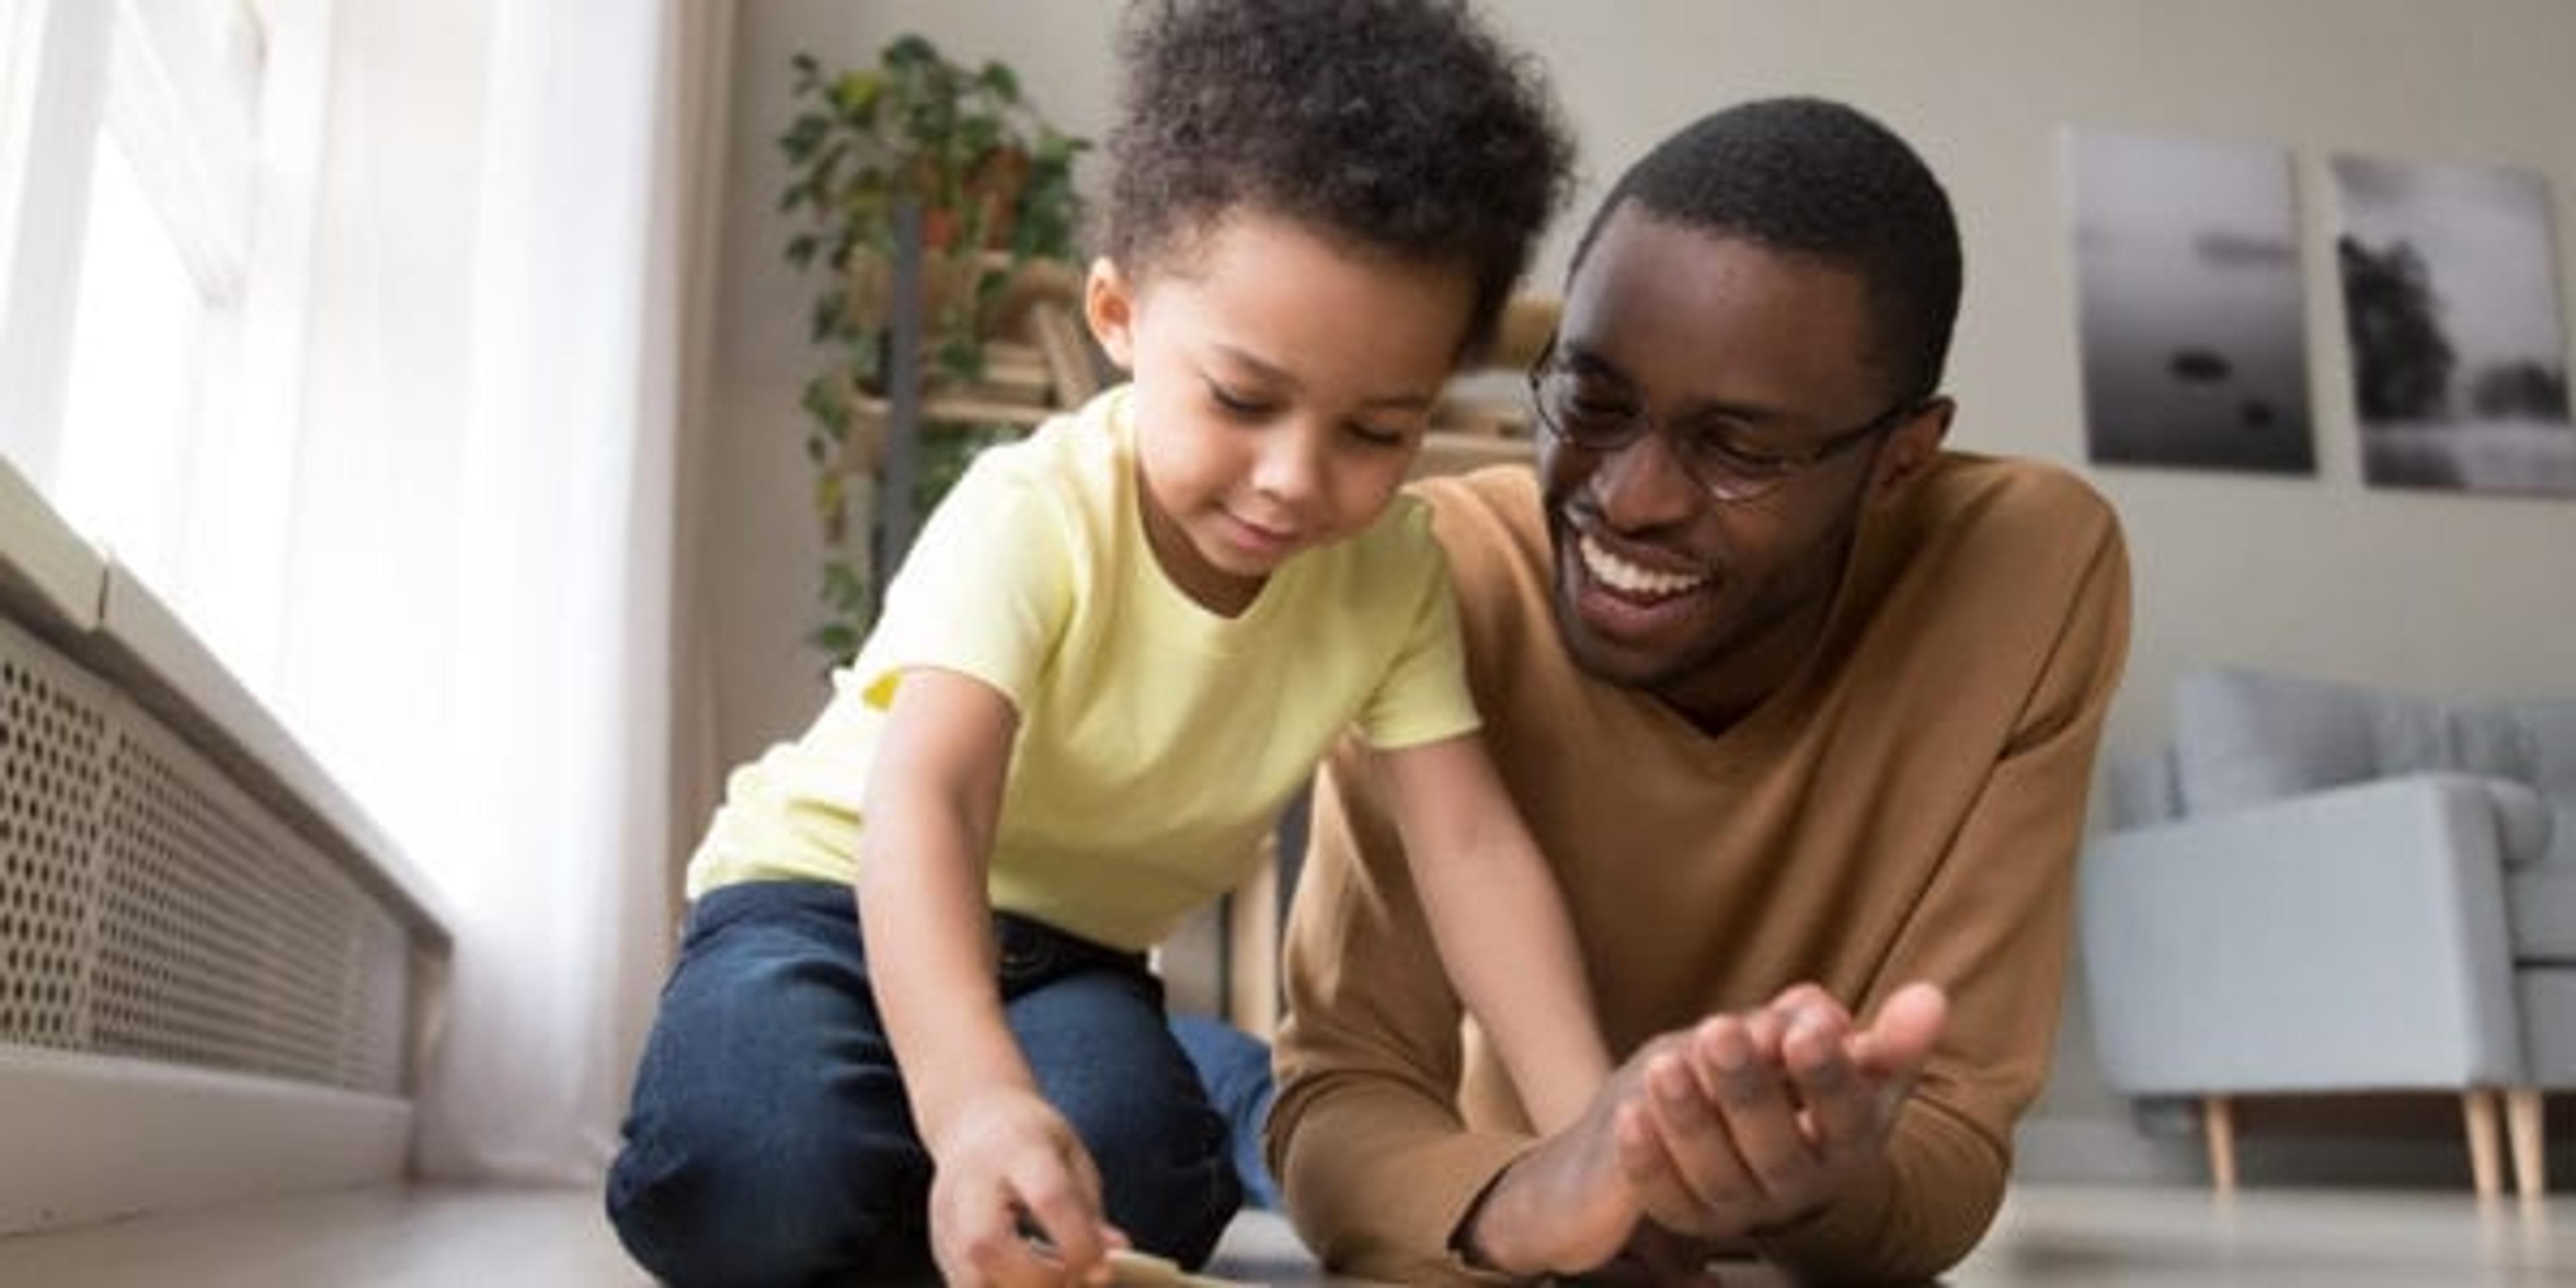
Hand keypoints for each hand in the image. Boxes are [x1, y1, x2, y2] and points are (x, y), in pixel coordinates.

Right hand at [927, 1085, 1127, 1286]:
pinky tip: (1024, 1281)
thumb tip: (1115, 1256)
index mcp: (1019, 1148)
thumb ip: (1090, 1209)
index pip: (1049, 1198)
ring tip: (1050, 1283)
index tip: (1102, 1269)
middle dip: (1038, 1278)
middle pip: (988, 1243)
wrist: (974, 1119)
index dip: (1079, 1242)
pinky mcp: (939, 1243)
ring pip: (967, 1277)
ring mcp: (947, 1215)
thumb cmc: (1033, 1139)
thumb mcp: (1071, 1157)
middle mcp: (972, 1181)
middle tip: (1072, 1281)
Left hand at [1616, 982, 1947, 1241]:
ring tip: (1665, 1062)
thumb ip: (1893, 1037)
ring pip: (1716, 1174)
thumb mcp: (1863, 1071)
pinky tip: (1629, 1113)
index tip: (1808, 1028)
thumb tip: (1929, 997)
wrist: (1786, 1169)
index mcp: (1848, 1148)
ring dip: (1688, 1119)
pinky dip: (1647, 1159)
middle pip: (1776, 1148)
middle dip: (1747, 1088)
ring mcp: (1743, 1207)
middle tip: (1720, 1029)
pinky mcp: (1691, 1217)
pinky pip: (1666, 1197)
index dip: (1827, 1074)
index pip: (1844, 1117)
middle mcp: (1799, 1186)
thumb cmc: (1825, 1106)